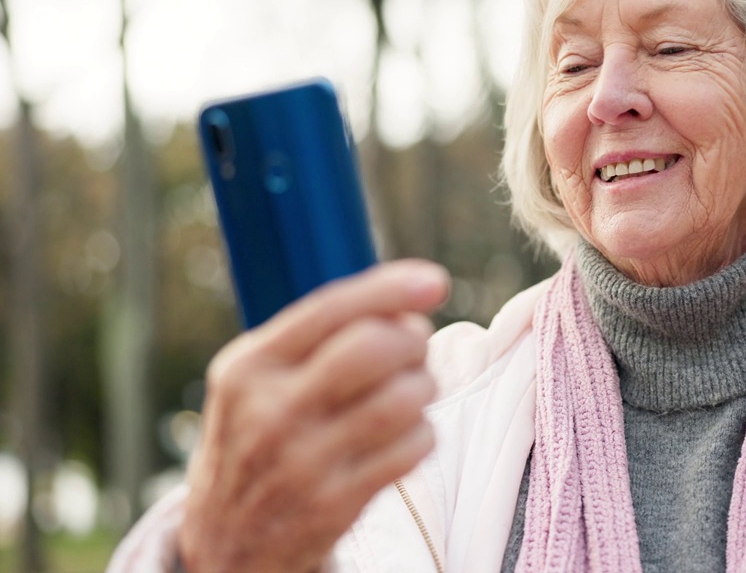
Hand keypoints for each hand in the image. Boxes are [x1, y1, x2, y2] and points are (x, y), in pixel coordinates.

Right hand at [177, 260, 448, 572]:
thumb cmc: (260, 439)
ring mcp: (302, 462)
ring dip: (423, 387)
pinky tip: (404, 435)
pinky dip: (423, 433)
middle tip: (413, 350)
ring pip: (403, 398)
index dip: (390, 289)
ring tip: (410, 392)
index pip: (330, 310)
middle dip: (412, 340)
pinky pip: (412, 447)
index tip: (434, 282)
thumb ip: (319, 336)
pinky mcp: (335, 504)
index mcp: (248, 367)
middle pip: (375, 348)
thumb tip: (409, 295)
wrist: (227, 547)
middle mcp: (270, 412)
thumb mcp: (259, 381)